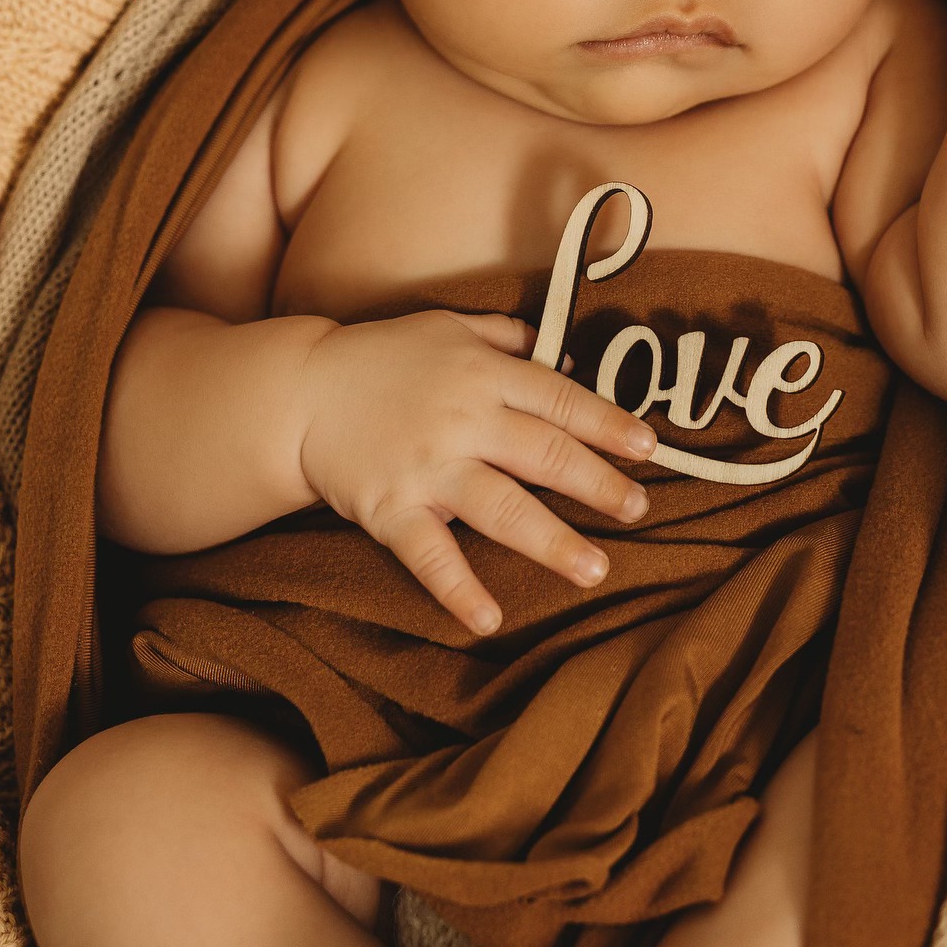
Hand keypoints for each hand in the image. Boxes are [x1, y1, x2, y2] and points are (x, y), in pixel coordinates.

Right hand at [296, 309, 656, 636]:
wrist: (298, 393)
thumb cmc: (378, 358)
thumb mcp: (445, 327)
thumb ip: (503, 335)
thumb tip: (559, 352)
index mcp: (482, 373)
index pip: (560, 399)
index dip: (607, 425)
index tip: (648, 449)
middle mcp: (463, 420)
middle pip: (546, 454)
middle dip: (598, 485)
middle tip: (638, 510)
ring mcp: (428, 467)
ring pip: (503, 508)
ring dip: (553, 542)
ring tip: (595, 569)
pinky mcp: (390, 509)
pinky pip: (431, 555)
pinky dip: (459, 589)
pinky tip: (490, 619)